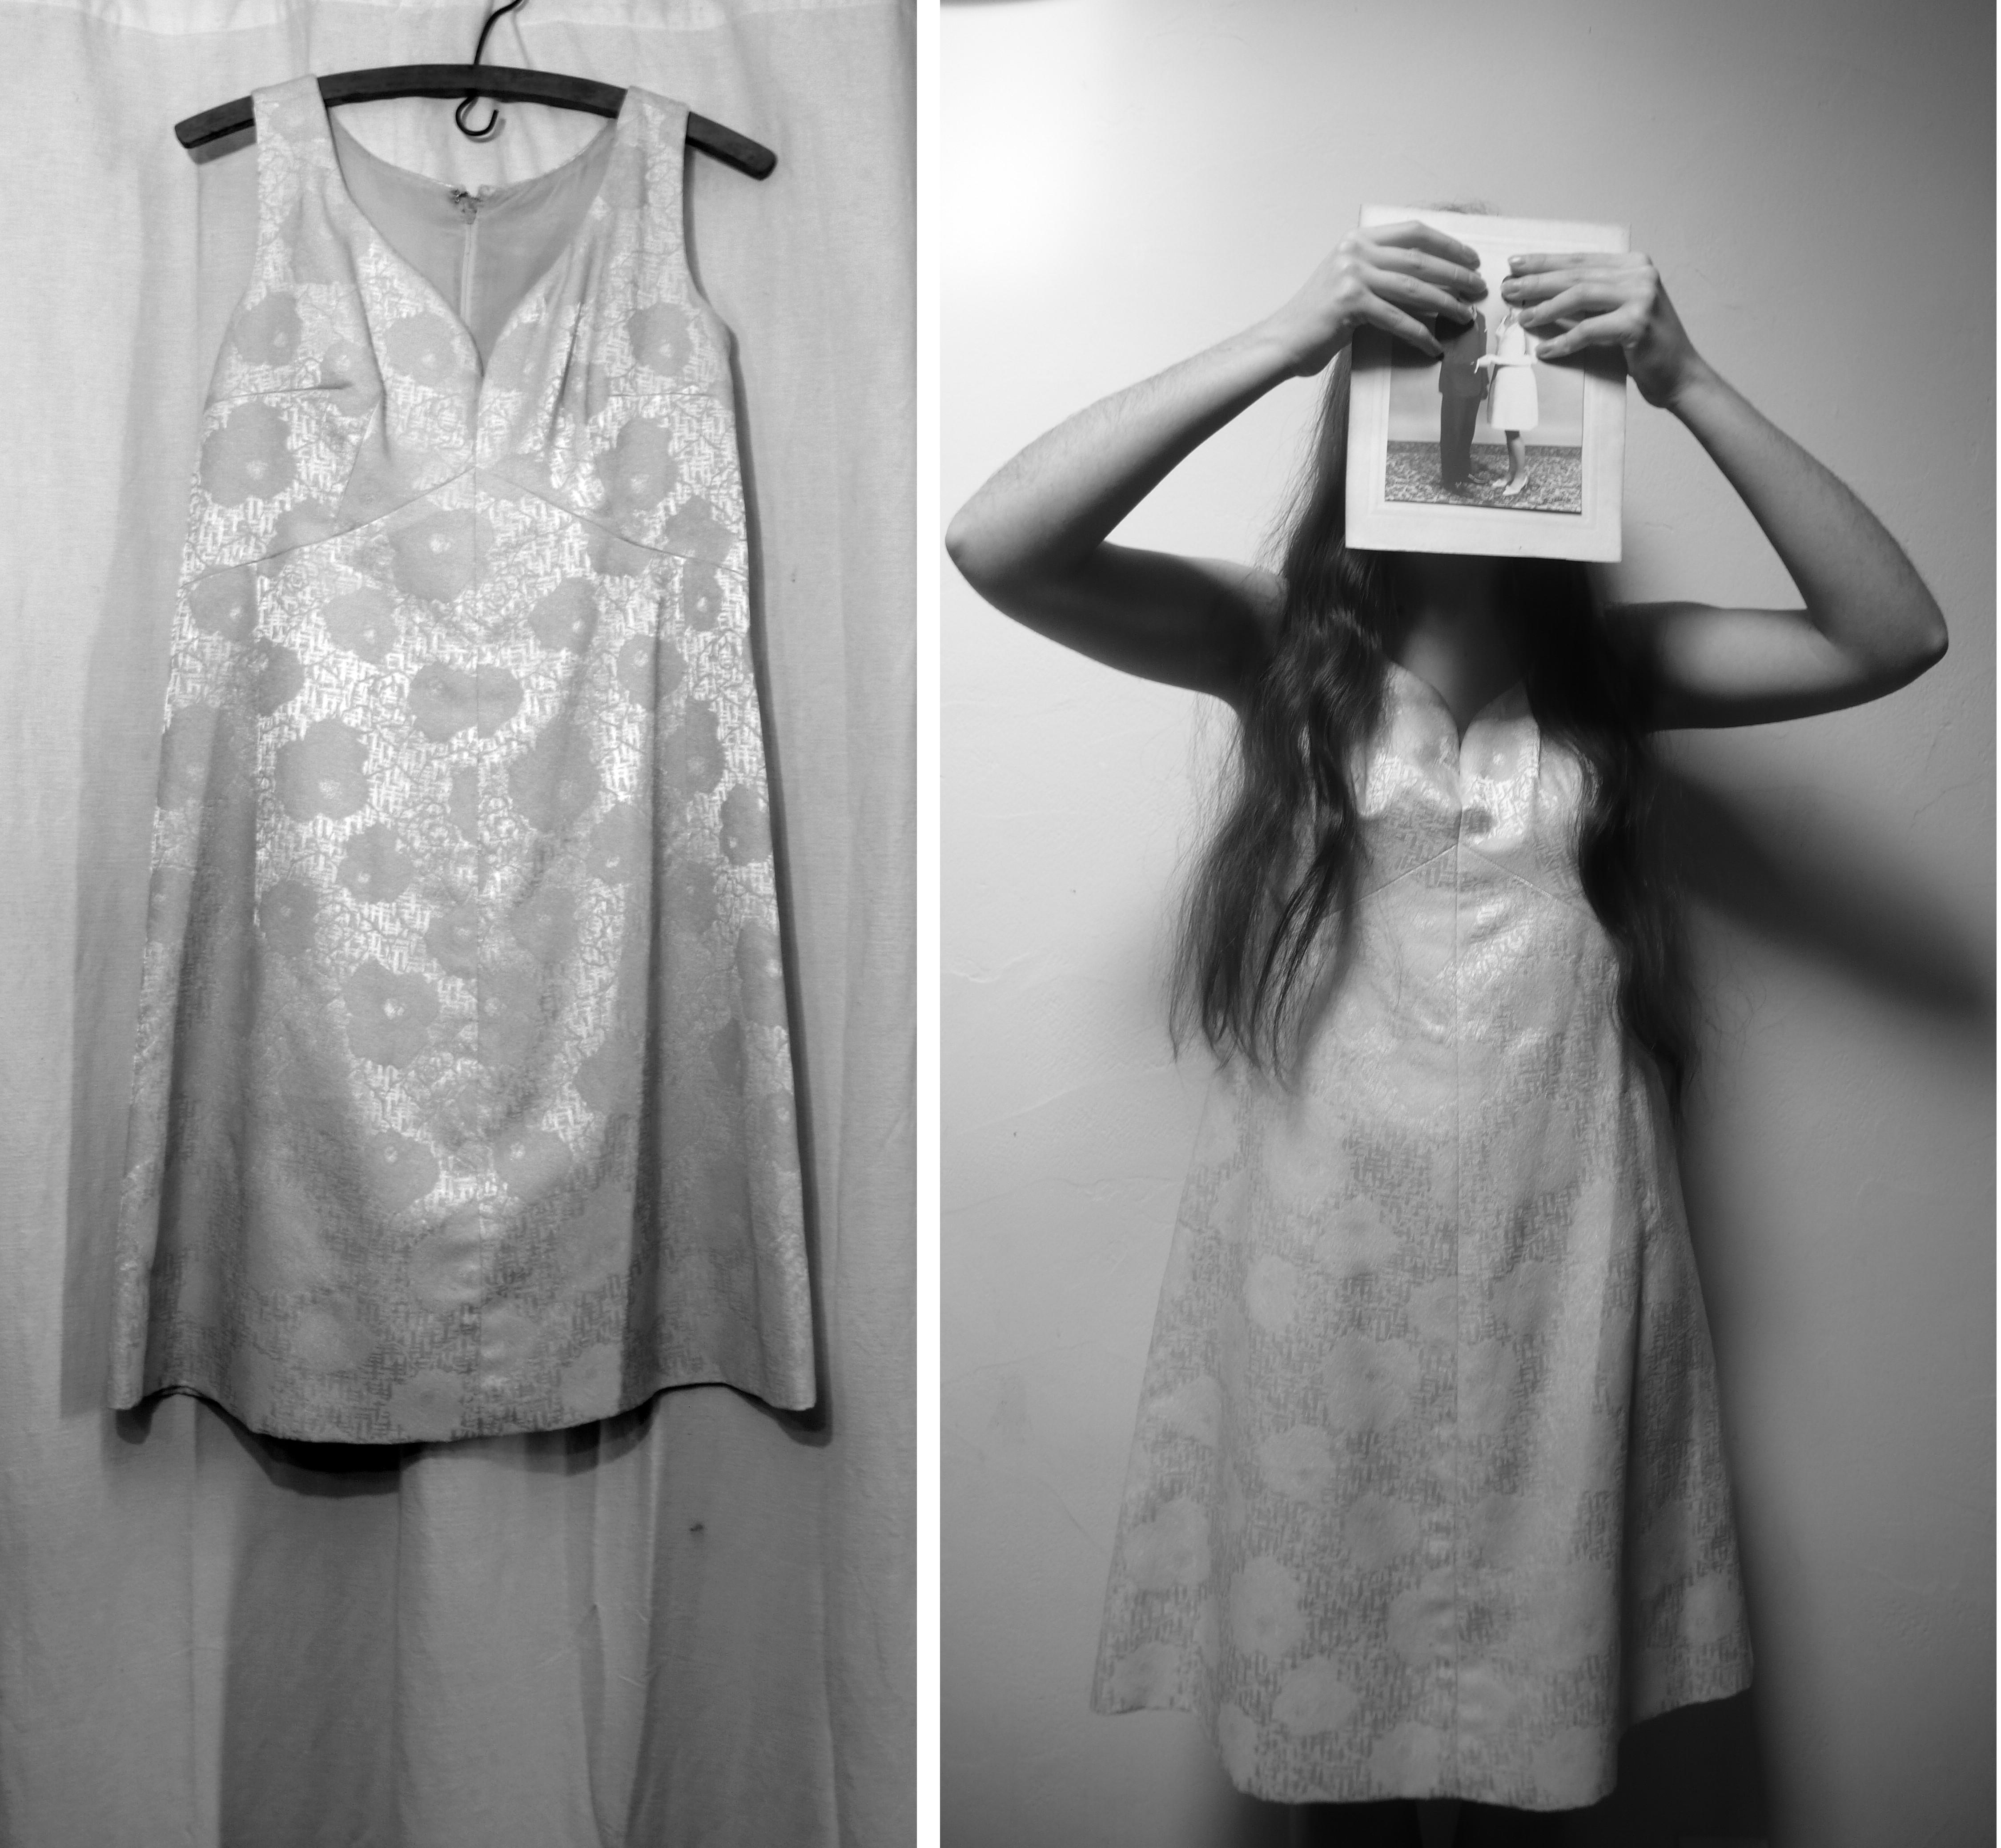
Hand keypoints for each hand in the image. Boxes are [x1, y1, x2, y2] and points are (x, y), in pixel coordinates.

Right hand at [1259, 221, 1487, 377]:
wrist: (1282, 341)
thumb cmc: (1317, 319)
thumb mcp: (1348, 282)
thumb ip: (1379, 271)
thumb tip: (1426, 281)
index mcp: (1357, 239)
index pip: (1414, 232)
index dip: (1448, 244)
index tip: (1471, 258)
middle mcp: (1355, 251)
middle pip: (1420, 258)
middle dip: (1456, 274)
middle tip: (1478, 288)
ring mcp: (1351, 274)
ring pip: (1414, 287)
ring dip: (1446, 303)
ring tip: (1465, 315)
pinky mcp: (1350, 302)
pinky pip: (1397, 318)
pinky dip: (1419, 334)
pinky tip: (1433, 346)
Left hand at [1500, 252, 1703, 406]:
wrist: (1680, 374)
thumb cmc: (1644, 346)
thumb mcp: (1619, 310)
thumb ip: (1594, 296)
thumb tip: (1543, 292)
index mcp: (1635, 265)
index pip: (1581, 260)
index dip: (1545, 261)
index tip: (1516, 264)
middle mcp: (1640, 274)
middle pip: (1577, 274)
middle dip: (1537, 281)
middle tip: (1508, 288)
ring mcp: (1642, 296)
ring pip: (1580, 296)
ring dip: (1546, 308)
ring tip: (1522, 318)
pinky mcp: (1637, 324)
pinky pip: (1588, 330)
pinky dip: (1564, 342)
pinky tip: (1544, 351)